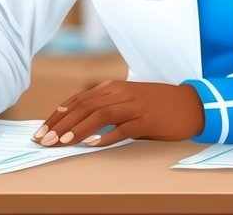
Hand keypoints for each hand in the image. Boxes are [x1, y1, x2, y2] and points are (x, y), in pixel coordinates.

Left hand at [31, 80, 203, 146]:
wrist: (190, 104)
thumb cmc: (155, 104)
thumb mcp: (126, 102)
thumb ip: (104, 108)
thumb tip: (75, 125)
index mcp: (112, 88)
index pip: (77, 100)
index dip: (57, 116)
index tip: (42, 130)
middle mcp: (121, 93)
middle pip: (84, 107)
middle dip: (61, 124)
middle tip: (44, 140)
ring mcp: (135, 105)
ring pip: (100, 115)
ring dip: (79, 129)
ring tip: (63, 142)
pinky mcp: (148, 119)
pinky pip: (124, 128)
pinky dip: (107, 136)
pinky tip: (94, 144)